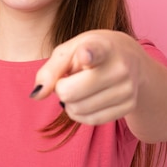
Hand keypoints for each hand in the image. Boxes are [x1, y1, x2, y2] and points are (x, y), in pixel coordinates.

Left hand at [31, 30, 145, 125]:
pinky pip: (91, 120)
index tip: (85, 54)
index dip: (87, 55)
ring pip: (78, 110)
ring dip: (70, 103)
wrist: (129, 57)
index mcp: (103, 46)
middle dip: (62, 89)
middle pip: (70, 92)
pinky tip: (86, 99)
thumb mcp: (69, 50)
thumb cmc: (91, 51)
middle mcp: (120, 67)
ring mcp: (127, 88)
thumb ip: (50, 70)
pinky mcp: (129, 106)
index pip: (94, 52)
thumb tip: (37, 95)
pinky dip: (81, 113)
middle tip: (70, 79)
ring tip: (80, 87)